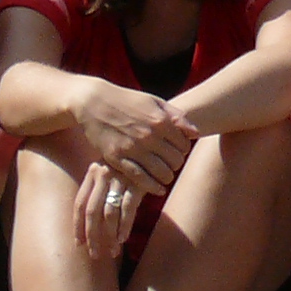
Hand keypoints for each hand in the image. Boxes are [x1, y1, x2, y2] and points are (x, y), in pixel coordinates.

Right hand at [72, 79, 197, 191]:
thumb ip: (177, 116)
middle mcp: (148, 135)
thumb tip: (196, 133)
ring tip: (166, 176)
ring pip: (160, 172)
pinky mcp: (116, 158)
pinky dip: (152, 186)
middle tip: (172, 165)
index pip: (184, 145)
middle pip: (175, 160)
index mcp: (160, 120)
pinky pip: (139, 178)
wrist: (94, 102)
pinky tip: (158, 189)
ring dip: (166, 177)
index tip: (178, 151)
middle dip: (176, 164)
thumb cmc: (128, 101)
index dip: (183, 150)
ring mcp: (132, 148)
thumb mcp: (154, 102)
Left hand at [73, 160, 143, 262]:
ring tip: (112, 252)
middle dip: (92, 236)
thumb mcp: (109, 169)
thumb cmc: (129, 163)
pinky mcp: (137, 181)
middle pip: (92, 211)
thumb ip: (99, 188)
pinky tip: (123, 239)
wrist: (151, 143)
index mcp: (92, 173)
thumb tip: (89, 221)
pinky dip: (125, 226)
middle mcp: (102, 175)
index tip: (79, 244)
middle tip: (94, 255)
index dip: (77, 226)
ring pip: (109, 213)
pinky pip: (128, 208)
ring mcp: (120, 178)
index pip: (79, 204)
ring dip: (109, 236)